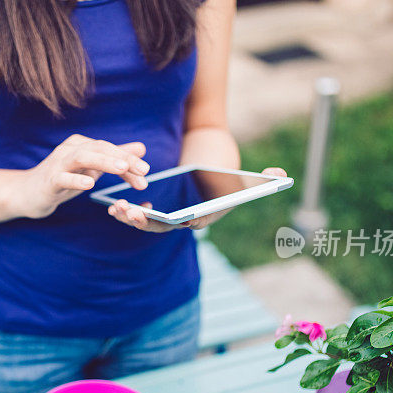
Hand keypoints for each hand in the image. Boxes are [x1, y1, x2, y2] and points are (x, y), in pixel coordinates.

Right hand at [17, 134, 148, 218]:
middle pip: (99, 149)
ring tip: (121, 168)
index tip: (146, 173)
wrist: (30, 193)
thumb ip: (115, 158)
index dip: (129, 160)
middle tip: (143, 170)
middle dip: (122, 159)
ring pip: (82, 157)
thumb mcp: (92, 168)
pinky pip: (63, 177)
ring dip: (103, 161)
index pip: (109, 149)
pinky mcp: (49, 180)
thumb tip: (141, 148)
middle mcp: (70, 149)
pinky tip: (89, 183)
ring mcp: (58, 163)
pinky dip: (76, 179)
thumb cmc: (62, 179)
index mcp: (82, 145)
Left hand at [108, 166, 287, 232]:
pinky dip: (127, 213)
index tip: (163, 216)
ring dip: (132, 219)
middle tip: (131, 212)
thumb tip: (280, 174)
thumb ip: (267, 177)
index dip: (178, 220)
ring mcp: (171, 218)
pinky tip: (112, 206)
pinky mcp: (158, 212)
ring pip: (149, 223)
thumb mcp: (246, 176)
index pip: (193, 221)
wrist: (210, 166)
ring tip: (118, 210)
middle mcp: (187, 222)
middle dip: (147, 221)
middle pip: (166, 225)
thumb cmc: (226, 172)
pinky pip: (140, 216)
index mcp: (206, 216)